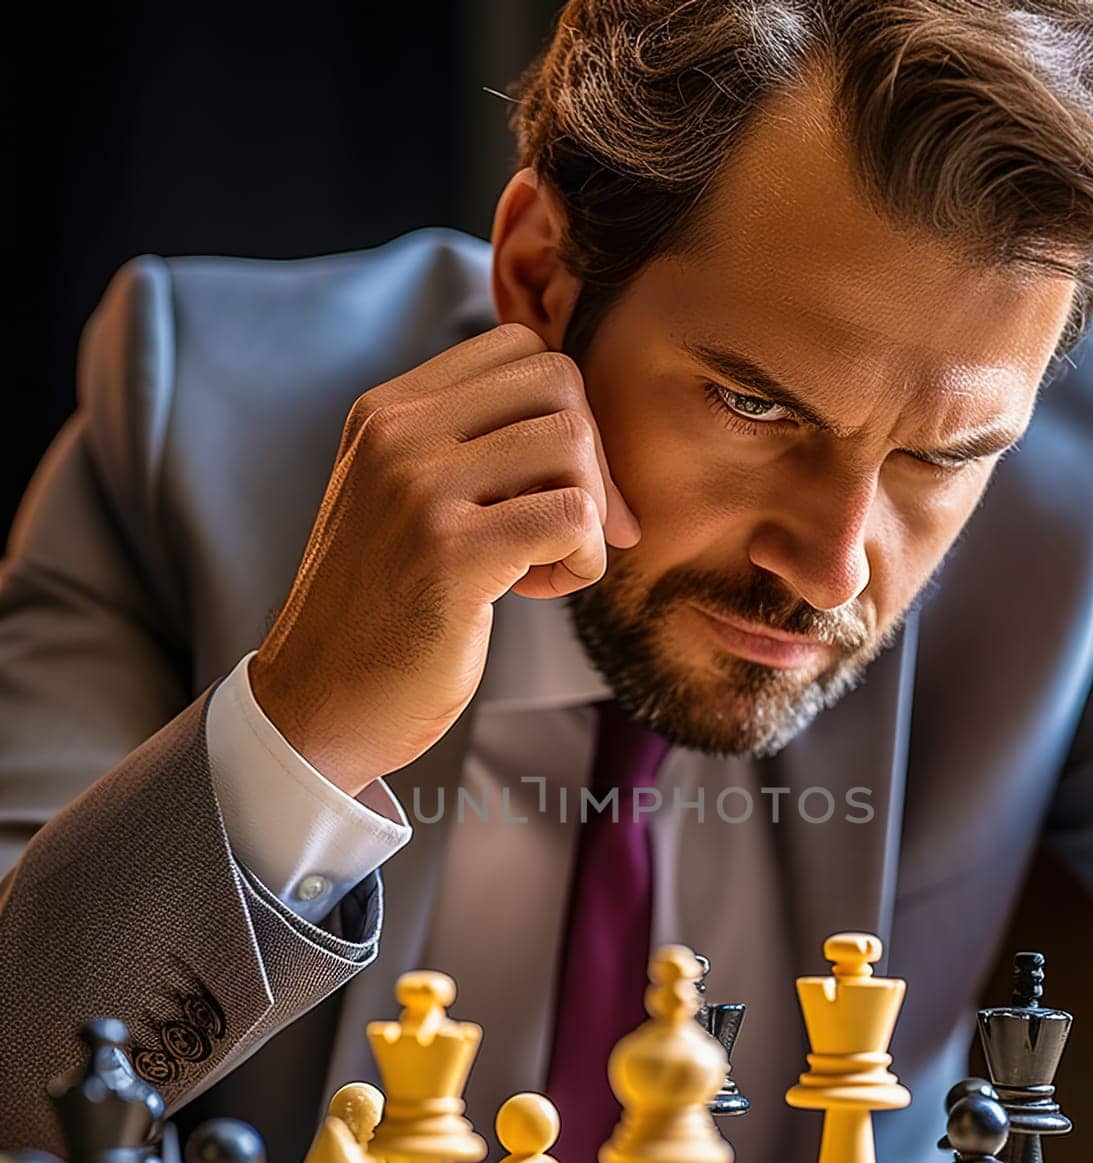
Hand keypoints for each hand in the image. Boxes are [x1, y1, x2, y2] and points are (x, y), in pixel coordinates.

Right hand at [249, 322, 639, 794]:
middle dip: (590, 460)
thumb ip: (467, 450)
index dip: (562, 413)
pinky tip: (540, 590)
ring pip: (574, 442)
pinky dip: (584, 560)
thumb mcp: (404, 502)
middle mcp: (397, 435)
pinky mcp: (452, 554)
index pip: (519, 347)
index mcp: (386, 411)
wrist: (318, 704)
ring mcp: (420, 490)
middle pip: (559, 383)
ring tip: (544, 564)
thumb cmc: (382, 612)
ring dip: (589, 513)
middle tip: (563, 531)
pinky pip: (574, 518)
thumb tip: (593, 431)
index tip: (547, 485)